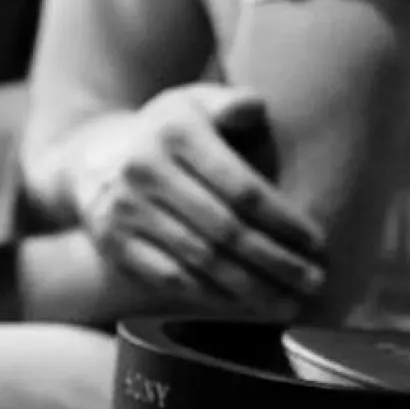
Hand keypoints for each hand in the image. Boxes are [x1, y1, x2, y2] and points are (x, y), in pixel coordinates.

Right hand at [64, 84, 328, 310]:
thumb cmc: (168, 133)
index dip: (283, 221)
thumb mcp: (196, 103)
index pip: (241, 187)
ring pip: (200, 260)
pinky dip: (211, 296)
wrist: (91, 159)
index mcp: (176, 133)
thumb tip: (254, 108)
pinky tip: (245, 305)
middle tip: (315, 282)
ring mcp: (126, 211)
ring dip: (251, 289)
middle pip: (225, 229)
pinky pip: (170, 278)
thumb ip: (232, 103)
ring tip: (289, 305)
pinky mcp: (114, 244)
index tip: (317, 244)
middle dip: (276, 261)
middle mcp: (146, 171)